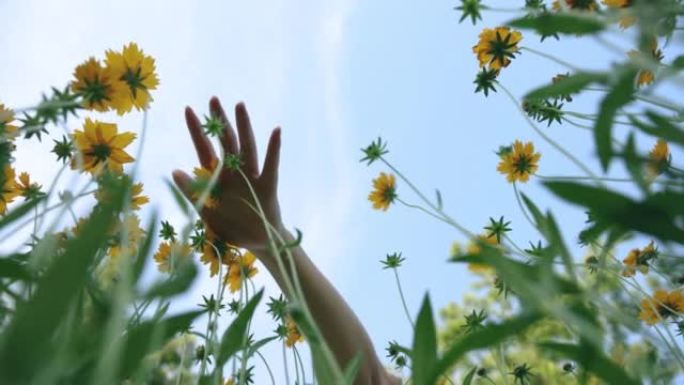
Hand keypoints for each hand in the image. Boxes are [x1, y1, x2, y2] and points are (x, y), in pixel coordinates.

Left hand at [172, 97, 282, 254]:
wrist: (256, 243)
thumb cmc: (230, 226)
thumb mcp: (205, 210)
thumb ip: (190, 191)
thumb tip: (174, 171)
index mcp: (217, 177)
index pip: (204, 148)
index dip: (197, 130)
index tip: (188, 109)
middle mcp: (234, 172)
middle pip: (226, 141)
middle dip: (219, 121)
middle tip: (213, 99)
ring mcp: (251, 177)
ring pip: (246, 147)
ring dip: (243, 126)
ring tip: (239, 105)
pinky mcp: (267, 186)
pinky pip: (270, 165)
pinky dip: (273, 149)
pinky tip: (276, 131)